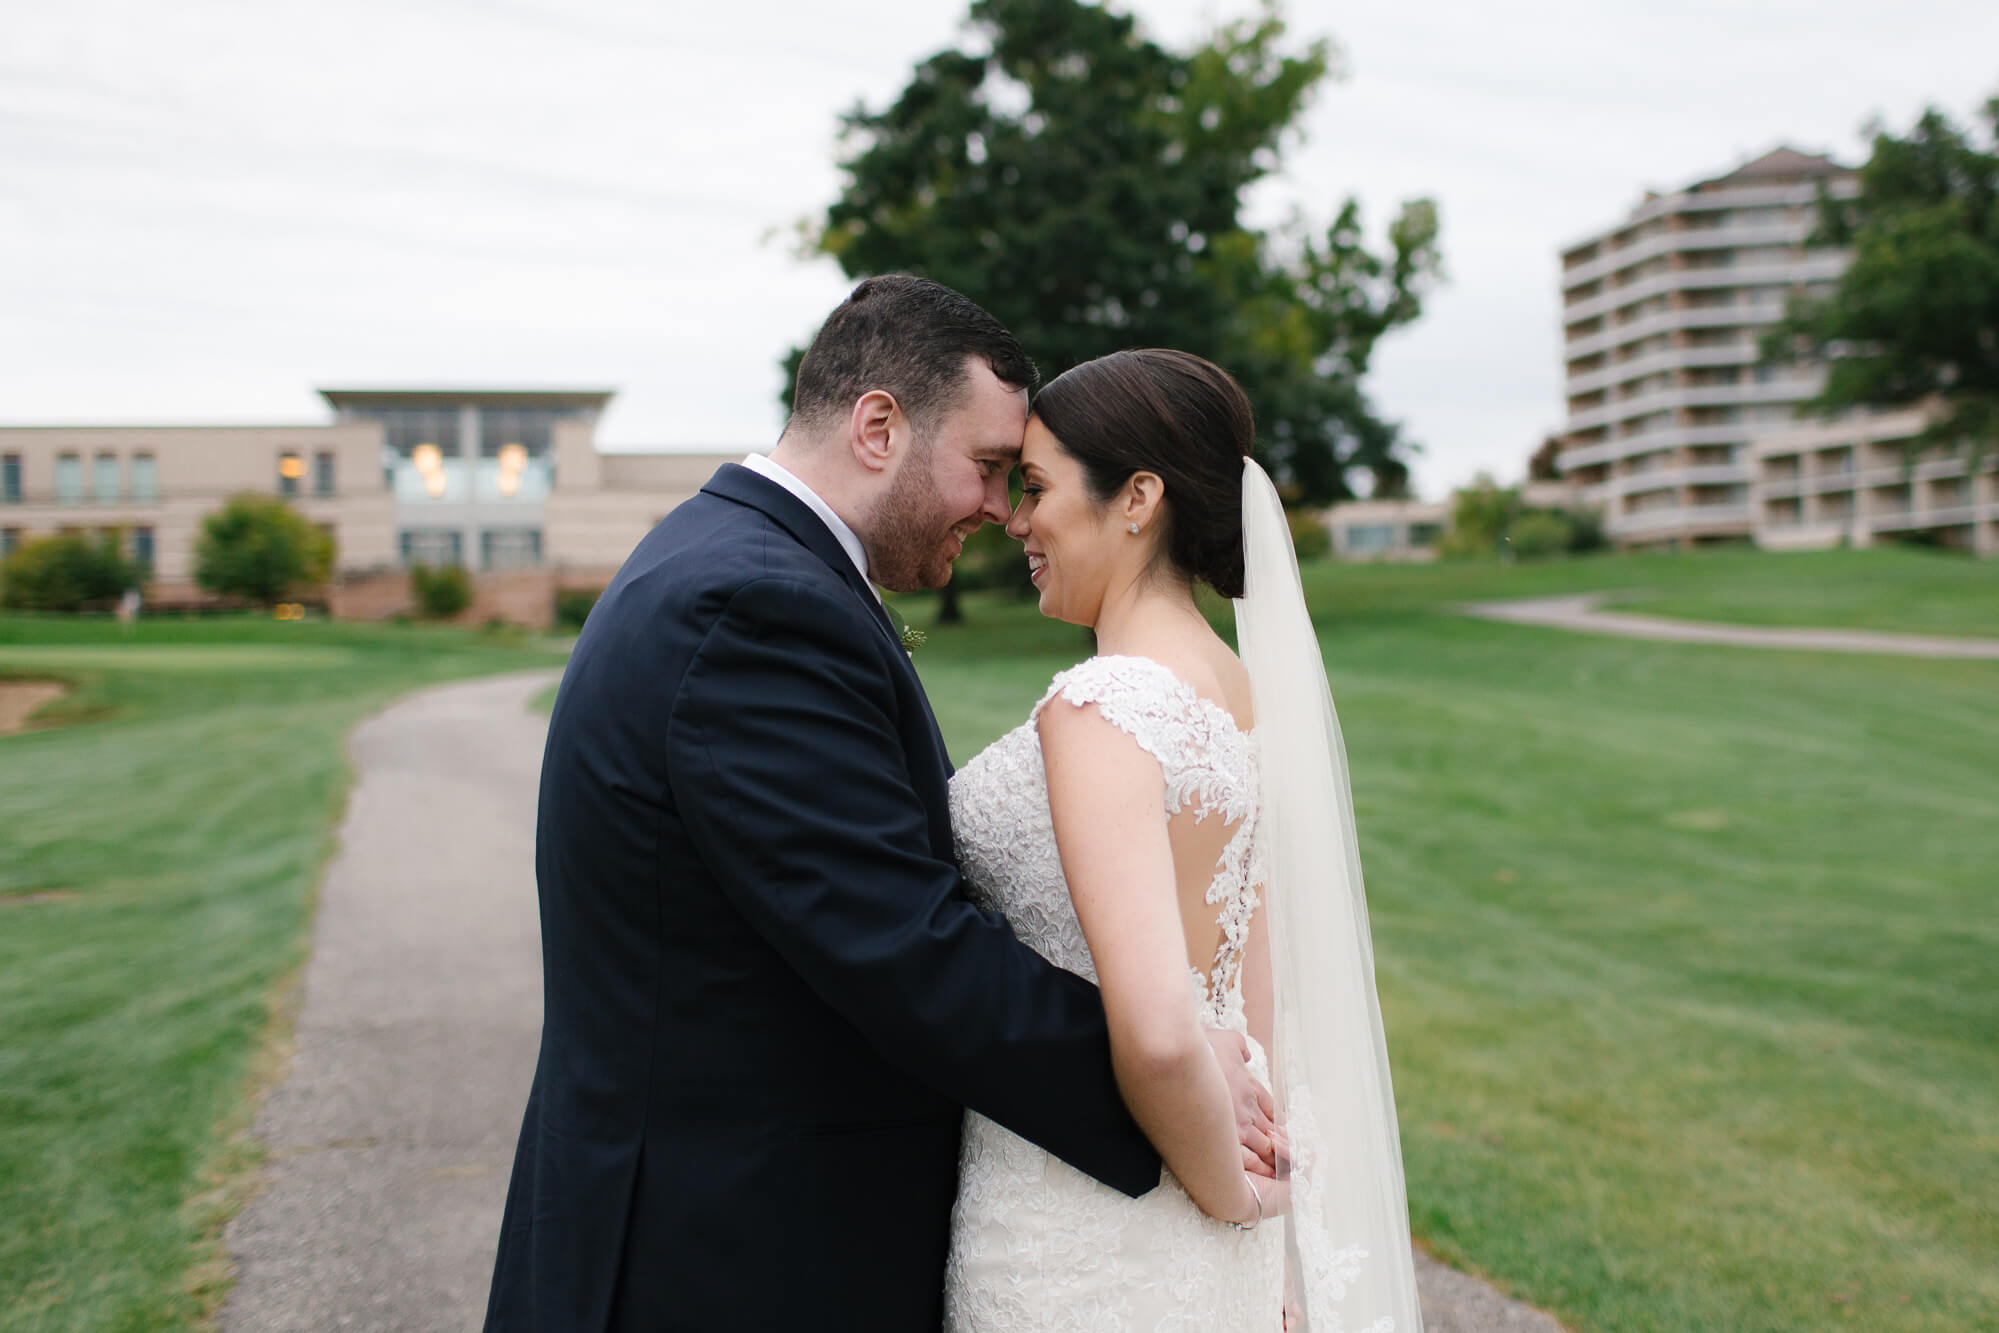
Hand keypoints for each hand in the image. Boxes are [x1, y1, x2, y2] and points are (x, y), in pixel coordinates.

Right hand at [1203, 1027, 1278, 1175]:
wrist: (1187, 1055)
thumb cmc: (1205, 1046)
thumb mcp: (1230, 1040)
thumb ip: (1240, 1047)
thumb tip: (1245, 1053)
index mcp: (1251, 1087)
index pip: (1273, 1111)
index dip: (1279, 1125)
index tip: (1283, 1134)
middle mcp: (1248, 1108)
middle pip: (1272, 1133)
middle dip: (1280, 1147)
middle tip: (1288, 1162)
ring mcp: (1237, 1122)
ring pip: (1264, 1147)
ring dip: (1271, 1159)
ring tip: (1278, 1174)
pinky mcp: (1223, 1134)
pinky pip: (1246, 1158)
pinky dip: (1254, 1167)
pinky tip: (1259, 1175)